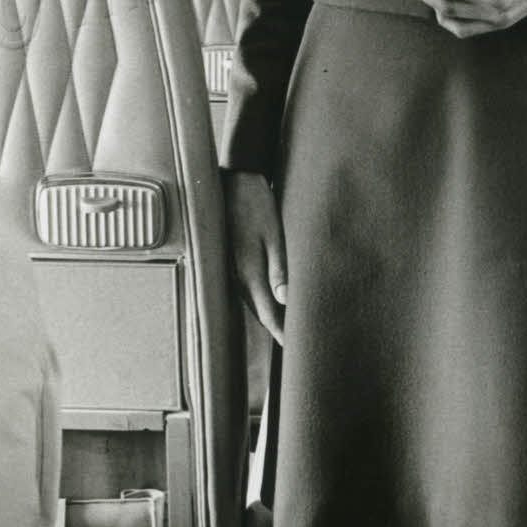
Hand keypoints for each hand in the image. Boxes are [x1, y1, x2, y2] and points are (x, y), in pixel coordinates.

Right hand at [222, 170, 286, 344]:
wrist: (232, 180)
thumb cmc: (255, 202)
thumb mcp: (272, 233)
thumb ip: (279, 267)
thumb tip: (285, 299)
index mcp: (249, 271)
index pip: (267, 313)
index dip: (282, 331)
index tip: (295, 346)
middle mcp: (237, 275)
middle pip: (259, 312)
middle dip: (277, 328)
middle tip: (295, 343)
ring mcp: (231, 269)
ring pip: (251, 302)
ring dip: (268, 315)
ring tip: (286, 326)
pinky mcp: (231, 261)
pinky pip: (246, 289)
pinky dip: (260, 300)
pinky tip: (270, 300)